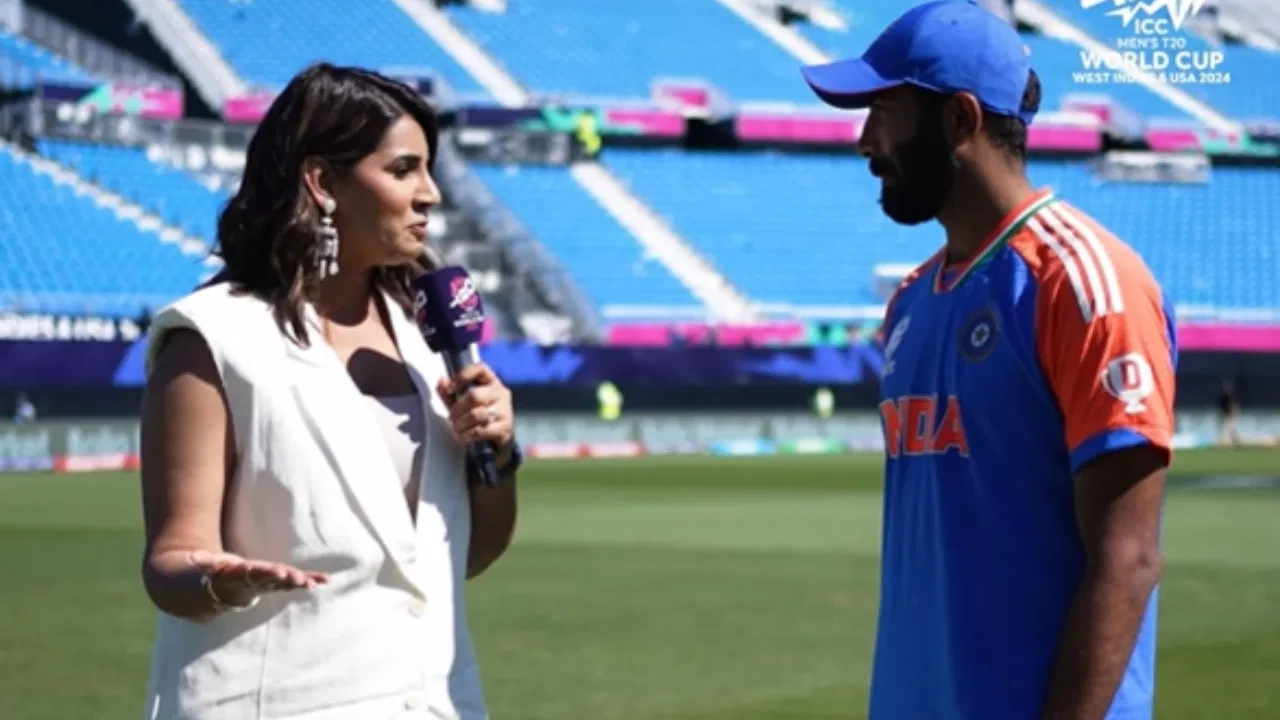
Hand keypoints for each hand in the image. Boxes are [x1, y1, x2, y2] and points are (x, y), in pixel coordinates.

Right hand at [188, 550, 327, 606]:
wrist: (212, 593)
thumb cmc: (211, 572)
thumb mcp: (205, 568)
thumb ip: (203, 563)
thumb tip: (196, 556)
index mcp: (237, 577)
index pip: (253, 574)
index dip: (267, 573)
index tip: (279, 572)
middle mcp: (254, 583)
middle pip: (271, 581)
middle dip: (286, 580)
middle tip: (300, 579)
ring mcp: (265, 585)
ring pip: (284, 584)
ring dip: (300, 582)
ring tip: (314, 582)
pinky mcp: (273, 584)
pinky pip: (292, 583)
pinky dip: (309, 580)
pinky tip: (325, 579)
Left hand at [437, 363, 514, 450]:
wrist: (498, 440)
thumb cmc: (478, 417)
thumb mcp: (462, 403)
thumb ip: (449, 393)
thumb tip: (442, 381)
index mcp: (491, 382)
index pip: (481, 368)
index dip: (464, 375)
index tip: (451, 387)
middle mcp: (500, 393)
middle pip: (475, 395)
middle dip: (458, 409)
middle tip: (452, 417)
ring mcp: (505, 410)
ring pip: (478, 414)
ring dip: (462, 423)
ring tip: (457, 429)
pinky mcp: (505, 427)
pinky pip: (482, 430)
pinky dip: (468, 435)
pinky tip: (463, 437)